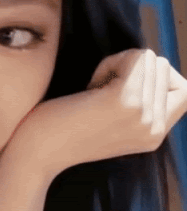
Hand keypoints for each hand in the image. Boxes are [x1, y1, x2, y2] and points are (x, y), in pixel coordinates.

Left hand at [0, 48, 186, 183]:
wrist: (37, 153)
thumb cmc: (65, 129)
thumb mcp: (114, 121)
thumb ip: (140, 102)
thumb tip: (156, 63)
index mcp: (155, 136)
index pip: (184, 91)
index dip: (156, 78)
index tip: (124, 89)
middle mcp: (155, 129)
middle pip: (164, 68)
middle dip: (131, 69)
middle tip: (100, 94)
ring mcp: (143, 115)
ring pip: (149, 59)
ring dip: (118, 65)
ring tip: (94, 93)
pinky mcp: (125, 101)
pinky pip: (134, 57)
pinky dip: (110, 63)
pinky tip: (90, 87)